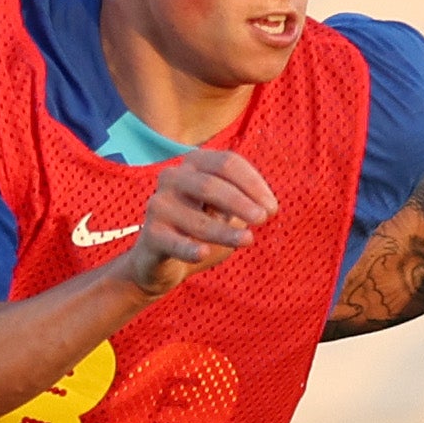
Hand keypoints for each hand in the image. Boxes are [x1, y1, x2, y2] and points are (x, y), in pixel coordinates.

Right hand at [119, 149, 277, 296]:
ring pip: (198, 219)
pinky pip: (174, 243)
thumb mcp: (225, 210)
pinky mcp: (151, 235)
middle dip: (240, 202)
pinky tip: (203, 253)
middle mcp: (173, 177)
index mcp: (194, 163)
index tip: (272, 209)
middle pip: (211, 185)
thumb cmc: (200, 227)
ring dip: (226, 231)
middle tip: (262, 219)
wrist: (160, 260)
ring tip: (248, 240)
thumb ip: (245, 203)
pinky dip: (189, 248)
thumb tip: (268, 208)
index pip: (227, 164)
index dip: (253, 184)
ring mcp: (159, 205)